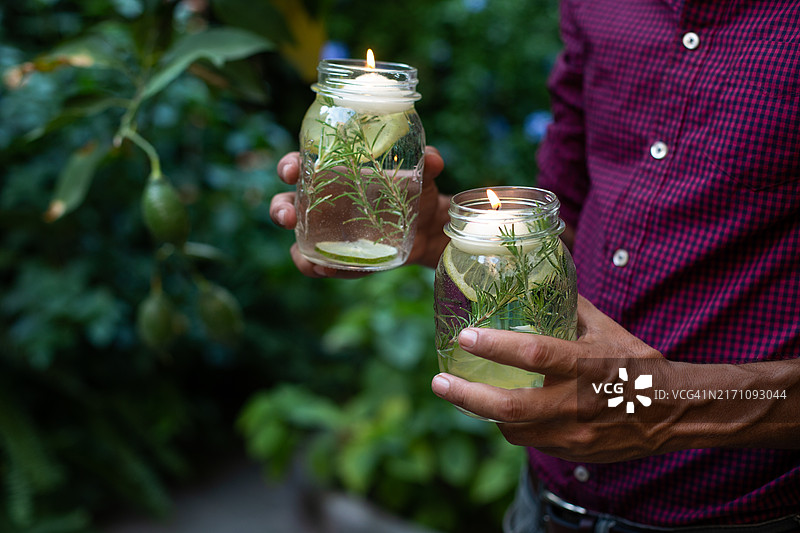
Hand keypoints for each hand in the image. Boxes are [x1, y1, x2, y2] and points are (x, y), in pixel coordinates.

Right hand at [269, 146, 449, 277]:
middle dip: (281, 209)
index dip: (289, 165)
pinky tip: (327, 271)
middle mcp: (323, 203)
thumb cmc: (416, 192)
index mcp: (332, 173)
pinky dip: (319, 269)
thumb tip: (433, 158)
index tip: (290, 169)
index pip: (301, 165)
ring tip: (307, 257)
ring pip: (299, 240)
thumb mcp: (421, 175)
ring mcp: (328, 234)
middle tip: (288, 216)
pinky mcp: (340, 257)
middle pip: (288, 204)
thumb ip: (427, 162)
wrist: (428, 228)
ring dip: (296, 249)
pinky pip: (321, 265)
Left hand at [431, 295, 799, 460]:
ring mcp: (576, 434)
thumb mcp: (607, 329)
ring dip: (484, 412)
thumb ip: (570, 305)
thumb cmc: (636, 362)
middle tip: (439, 383)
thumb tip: (537, 275)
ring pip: (514, 430)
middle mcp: (579, 402)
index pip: (536, 354)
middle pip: (512, 407)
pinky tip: (498, 410)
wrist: (674, 412)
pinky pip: (530, 441)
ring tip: (462, 394)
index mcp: (588, 364)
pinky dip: (510, 425)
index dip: (496, 346)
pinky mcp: (575, 452)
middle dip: (468, 397)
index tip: (465, 337)